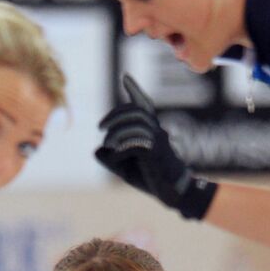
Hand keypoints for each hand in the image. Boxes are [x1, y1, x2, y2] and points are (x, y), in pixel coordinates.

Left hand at [95, 74, 217, 219]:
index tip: (125, 77)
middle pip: (136, 111)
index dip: (135, 90)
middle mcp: (157, 132)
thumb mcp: (126, 168)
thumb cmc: (151, 178)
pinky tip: (116, 159)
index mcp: (152, 131)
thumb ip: (111, 159)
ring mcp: (158, 142)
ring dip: (117, 132)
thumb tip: (95, 151)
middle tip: (100, 127)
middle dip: (115, 115)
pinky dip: (121, 150)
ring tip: (108, 144)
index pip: (144, 105)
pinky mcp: (156, 155)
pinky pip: (136, 144)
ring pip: (136, 124)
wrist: (173, 192)